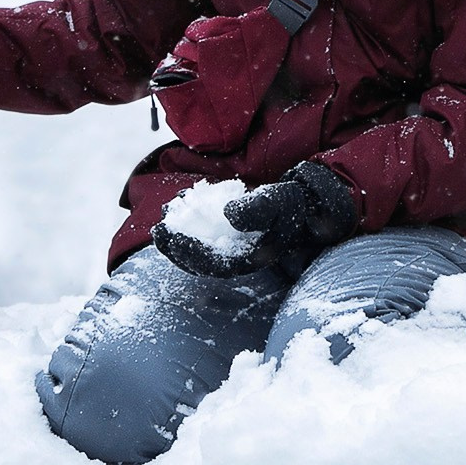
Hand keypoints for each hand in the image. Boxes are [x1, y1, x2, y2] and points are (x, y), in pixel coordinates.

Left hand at [152, 161, 358, 280]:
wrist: (308, 204)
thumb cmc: (294, 204)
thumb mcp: (279, 201)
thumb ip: (256, 209)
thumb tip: (228, 214)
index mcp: (251, 258)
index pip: (211, 263)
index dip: (185, 251)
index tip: (165, 232)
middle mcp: (241, 258)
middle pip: (201, 263)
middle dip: (176, 248)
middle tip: (158, 228)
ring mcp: (236, 249)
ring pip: (201, 251)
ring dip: (180, 237)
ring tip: (165, 217)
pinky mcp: (233, 237)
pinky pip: (206, 236)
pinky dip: (190, 226)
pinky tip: (180, 207)